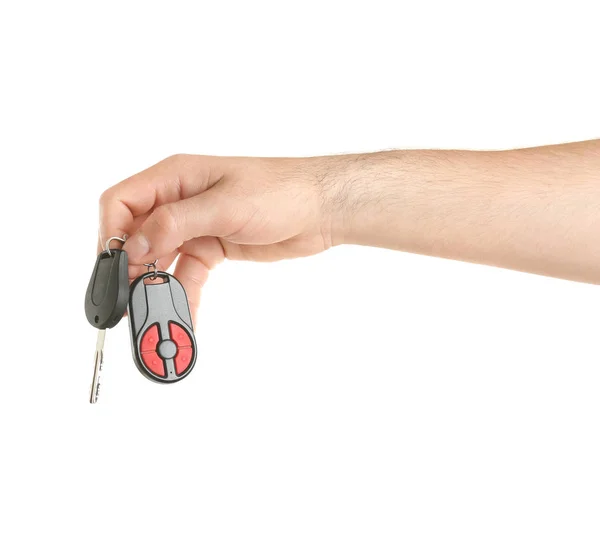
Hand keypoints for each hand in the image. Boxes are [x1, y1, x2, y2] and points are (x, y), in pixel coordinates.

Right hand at [99, 154, 339, 314]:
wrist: (321, 210)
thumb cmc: (281, 192)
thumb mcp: (225, 205)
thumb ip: (176, 223)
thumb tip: (134, 246)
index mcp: (176, 177)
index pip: (122, 201)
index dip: (111, 234)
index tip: (116, 267)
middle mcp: (180, 200)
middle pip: (138, 235)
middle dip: (132, 269)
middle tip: (132, 302)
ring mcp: (195, 226)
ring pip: (162, 260)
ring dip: (157, 287)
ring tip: (156, 315)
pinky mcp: (212, 247)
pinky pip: (187, 273)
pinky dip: (183, 293)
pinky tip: (185, 314)